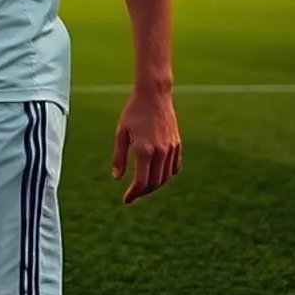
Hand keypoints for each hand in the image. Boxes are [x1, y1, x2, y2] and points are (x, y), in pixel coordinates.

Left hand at [111, 85, 180, 203]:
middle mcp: (160, 152)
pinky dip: (165, 175)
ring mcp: (171, 149)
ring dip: (154, 185)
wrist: (154, 95)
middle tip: (132, 194)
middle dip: (142, 192)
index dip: (133, 194)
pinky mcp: (177, 144)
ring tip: (142, 186)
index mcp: (144, 150)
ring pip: (165, 177)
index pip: (141, 182)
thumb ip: (119, 156)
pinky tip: (156, 175)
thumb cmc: (133, 112)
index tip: (126, 200)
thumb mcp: (121, 133)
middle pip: (154, 183)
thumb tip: (117, 178)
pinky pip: (174, 167)